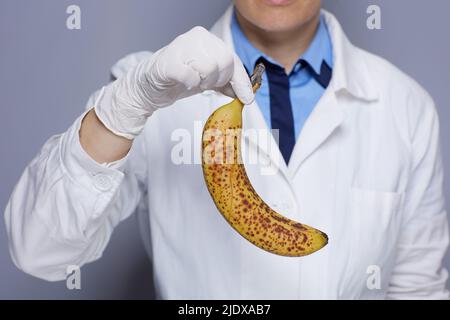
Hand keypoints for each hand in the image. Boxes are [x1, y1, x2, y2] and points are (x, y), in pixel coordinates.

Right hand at [95, 26, 253, 139]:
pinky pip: (190, 75)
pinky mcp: (169, 62)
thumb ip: (226, 81)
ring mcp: (181, 47)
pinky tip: (184, 82)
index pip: (233, 59)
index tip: (247, 98)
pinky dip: (190, 83)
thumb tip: (245, 92)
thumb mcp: (208, 79)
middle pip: (225, 60)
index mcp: (208, 39)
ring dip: (203, 82)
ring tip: (193, 81)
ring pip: (210, 67)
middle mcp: (197, 37)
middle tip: (205, 84)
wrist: (150, 86)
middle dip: (219, 79)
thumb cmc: (179, 79)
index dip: (242, 81)